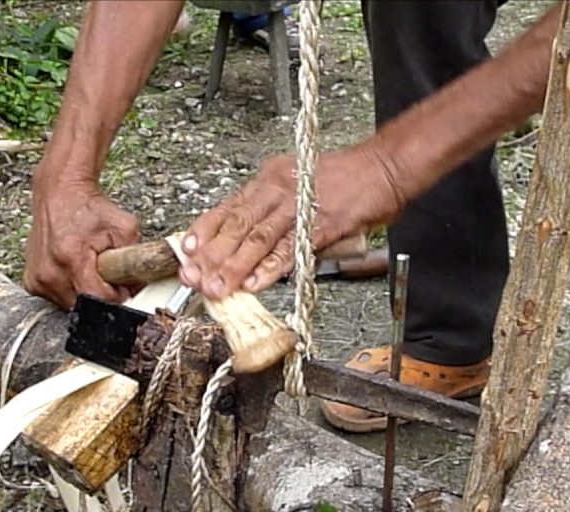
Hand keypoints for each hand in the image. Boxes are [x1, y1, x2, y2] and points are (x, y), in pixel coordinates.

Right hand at [23, 177, 140, 308]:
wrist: (59, 192)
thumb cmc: (90, 208)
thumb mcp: (126, 228)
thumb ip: (137, 261)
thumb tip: (137, 289)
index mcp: (71, 259)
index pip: (100, 300)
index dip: (116, 296)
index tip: (121, 285)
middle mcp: (49, 272)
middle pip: (85, 307)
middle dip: (101, 295)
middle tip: (105, 274)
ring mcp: (37, 279)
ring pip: (71, 306)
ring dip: (85, 293)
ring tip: (88, 269)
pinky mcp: (31, 281)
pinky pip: (57, 299)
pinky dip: (70, 289)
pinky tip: (73, 270)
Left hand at [178, 144, 403, 298]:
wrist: (383, 166)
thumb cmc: (344, 178)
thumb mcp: (298, 185)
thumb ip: (275, 214)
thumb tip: (251, 247)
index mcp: (270, 180)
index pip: (229, 207)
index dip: (205, 231)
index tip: (186, 252)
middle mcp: (279, 189)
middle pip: (238, 225)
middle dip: (213, 256)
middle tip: (195, 278)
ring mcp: (300, 205)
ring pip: (259, 239)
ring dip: (236, 267)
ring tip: (219, 288)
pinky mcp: (323, 223)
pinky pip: (292, 248)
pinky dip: (272, 267)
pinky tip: (256, 283)